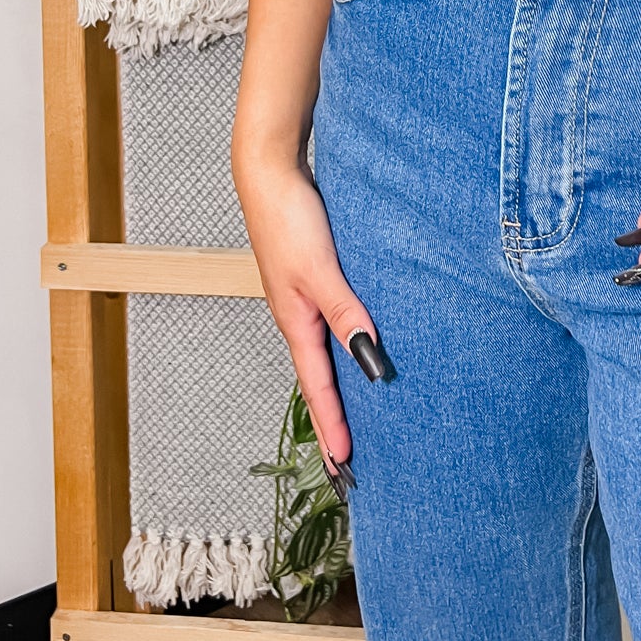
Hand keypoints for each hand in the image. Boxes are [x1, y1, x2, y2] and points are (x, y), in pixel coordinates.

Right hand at [232, 158, 379, 468]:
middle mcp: (299, 318)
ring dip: (337, 390)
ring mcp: (303, 300)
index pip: (319, 388)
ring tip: (354, 420)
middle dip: (331, 422)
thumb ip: (345, 313)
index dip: (332, 427)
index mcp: (297, 323)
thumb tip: (370, 360)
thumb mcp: (320, 270)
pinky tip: (355, 351)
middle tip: (345, 464)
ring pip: (324, 356)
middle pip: (319, 381)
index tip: (344, 466)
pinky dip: (341, 352)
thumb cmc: (289, 219)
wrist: (270, 173)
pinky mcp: (312, 279)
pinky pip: (329, 329)